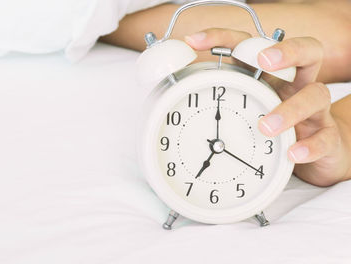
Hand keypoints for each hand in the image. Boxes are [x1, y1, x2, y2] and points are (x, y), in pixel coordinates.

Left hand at [185, 28, 350, 186]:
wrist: (315, 153)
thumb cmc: (273, 128)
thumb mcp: (245, 110)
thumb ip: (217, 101)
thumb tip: (166, 99)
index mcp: (269, 76)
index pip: (250, 46)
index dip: (223, 37)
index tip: (193, 41)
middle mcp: (295, 86)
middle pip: (304, 52)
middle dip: (285, 51)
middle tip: (264, 61)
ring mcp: (314, 111)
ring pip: (315, 94)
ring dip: (290, 107)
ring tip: (266, 126)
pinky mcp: (327, 137)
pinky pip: (324, 138)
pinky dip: (308, 146)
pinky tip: (292, 153)